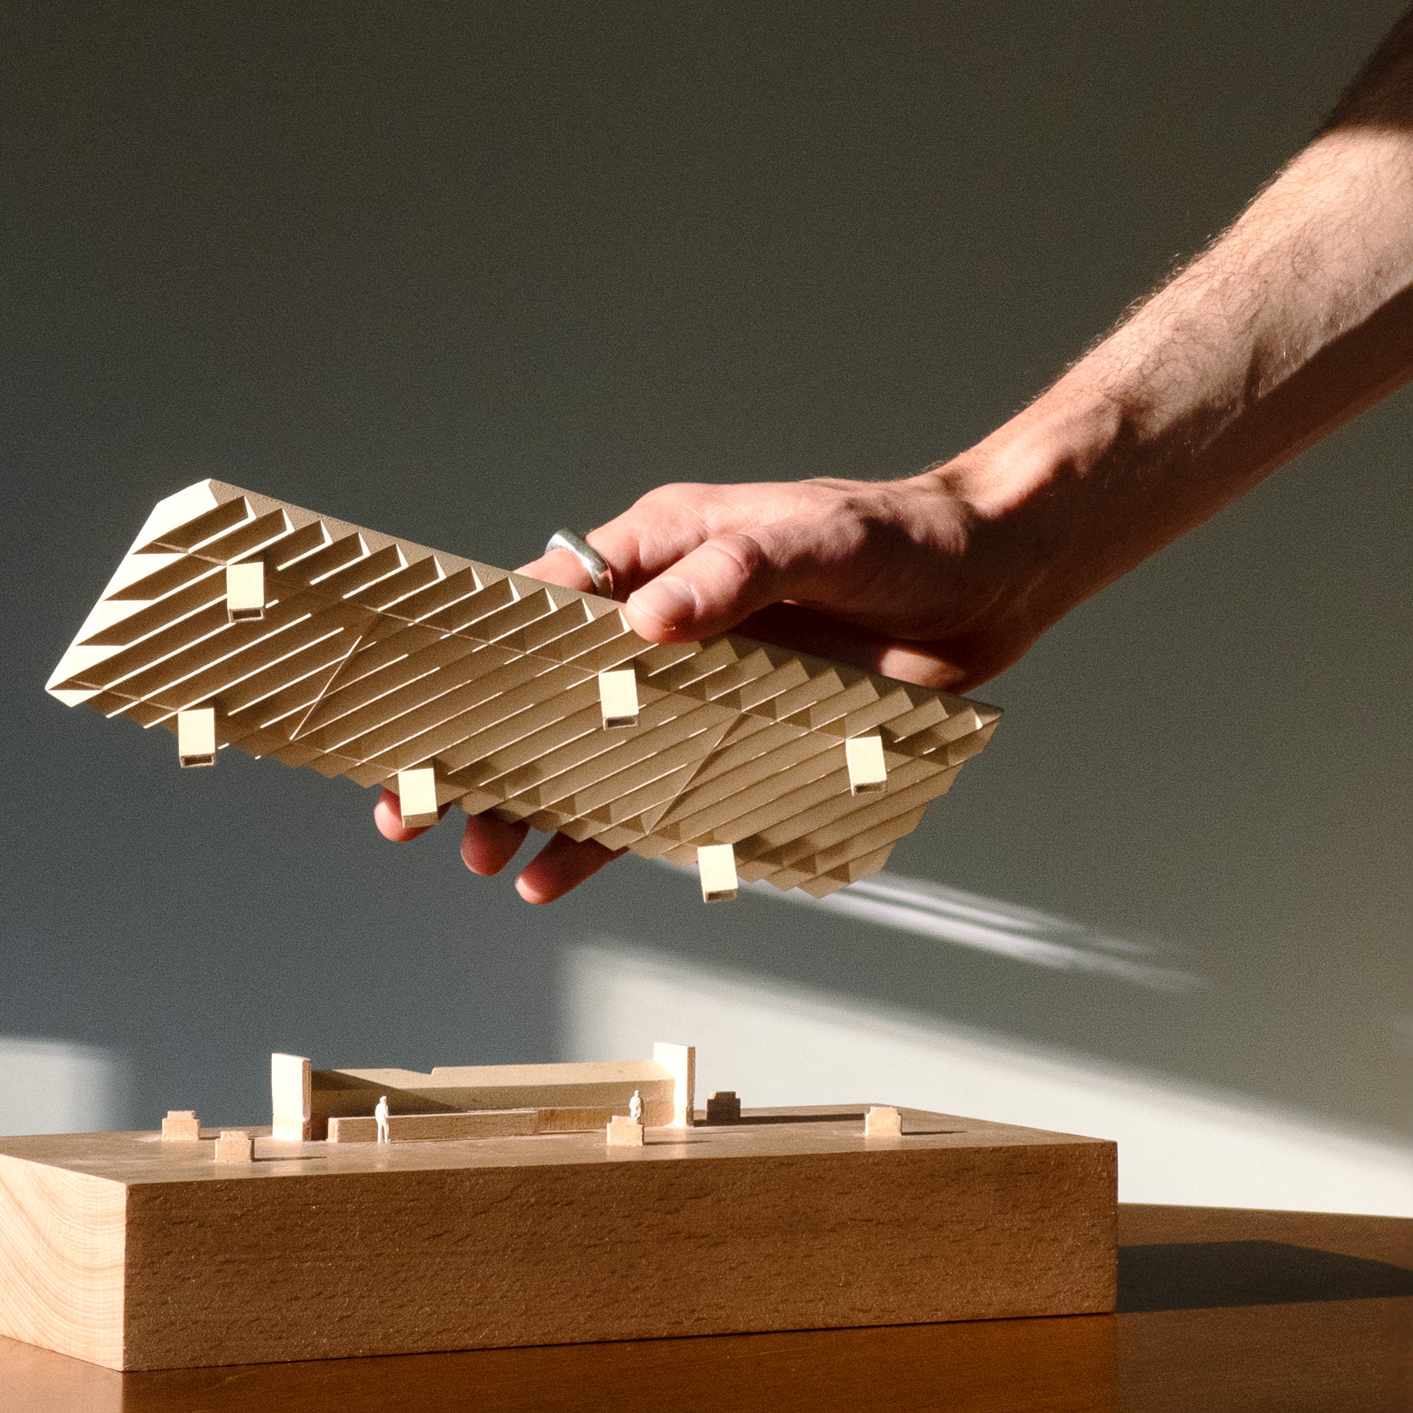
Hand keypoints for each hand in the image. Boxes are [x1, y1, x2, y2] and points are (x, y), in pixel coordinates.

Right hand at [376, 465, 1048, 902]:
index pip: (548, 601)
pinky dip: (607, 837)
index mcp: (660, 548)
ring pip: (590, 752)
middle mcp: (664, 619)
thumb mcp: (814, 538)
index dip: (483, 654)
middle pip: (549, 690)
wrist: (994, 583)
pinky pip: (655, 795)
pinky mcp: (738, 737)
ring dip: (533, 803)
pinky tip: (557, 877)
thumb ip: (732, 573)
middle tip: (418, 808)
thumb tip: (648, 623)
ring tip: (480, 855)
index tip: (425, 702)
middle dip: (483, 748)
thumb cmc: (900, 536)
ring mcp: (698, 684)